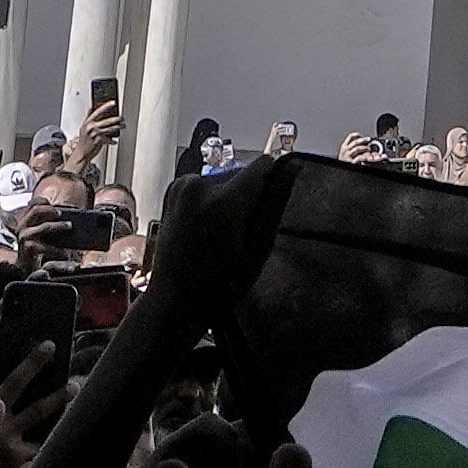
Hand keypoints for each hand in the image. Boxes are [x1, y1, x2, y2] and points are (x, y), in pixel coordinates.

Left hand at [151, 153, 299, 341]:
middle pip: (244, 173)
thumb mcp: (258, 249)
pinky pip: (208, 184)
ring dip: (232, 197)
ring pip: (226, 178)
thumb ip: (275, 203)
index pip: (264, 165)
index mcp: (223, 201)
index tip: (270, 210)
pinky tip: (208, 228)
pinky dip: (214, 199)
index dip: (274, 183)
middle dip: (251, 195)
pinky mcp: (174, 189)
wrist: (174, 302)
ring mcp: (182, 186)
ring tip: (224, 234)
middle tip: (244, 234)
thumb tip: (293, 166)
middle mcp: (199, 185)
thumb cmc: (220, 285)